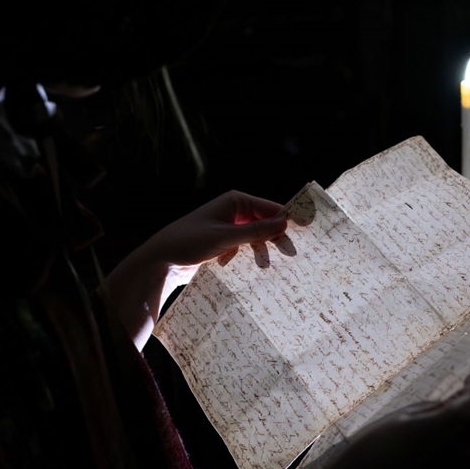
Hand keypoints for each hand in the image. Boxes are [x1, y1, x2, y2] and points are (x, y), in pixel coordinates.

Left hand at [101, 190, 299, 349]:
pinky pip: (245, 248)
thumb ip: (256, 231)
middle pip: (266, 223)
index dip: (289, 218)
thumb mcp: (226, 237)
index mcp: (236, 202)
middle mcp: (234, 212)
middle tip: (290, 255)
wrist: (162, 259)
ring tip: (263, 267)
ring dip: (261, 251)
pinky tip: (238, 266)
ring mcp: (229, 228)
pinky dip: (246, 256)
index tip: (307, 229)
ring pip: (256, 238)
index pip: (271, 207)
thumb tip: (285, 223)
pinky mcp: (224, 243)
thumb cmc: (190, 241)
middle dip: (276, 238)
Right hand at [265, 368, 469, 468]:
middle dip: (463, 412)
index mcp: (461, 421)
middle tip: (436, 411)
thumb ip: (436, 407)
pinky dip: (450, 462)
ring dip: (456, 438)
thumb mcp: (403, 415)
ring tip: (423, 440)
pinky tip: (422, 465)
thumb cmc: (375, 450)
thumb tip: (453, 405)